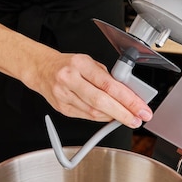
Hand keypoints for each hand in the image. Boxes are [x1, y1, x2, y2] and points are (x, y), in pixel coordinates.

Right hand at [31, 52, 152, 128]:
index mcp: (80, 64)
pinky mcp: (62, 108)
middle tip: (137, 119)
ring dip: (113, 117)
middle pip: (101, 102)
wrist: (42, 69)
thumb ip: (106, 76)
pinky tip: (109, 116)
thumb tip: (127, 93)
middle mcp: (70, 79)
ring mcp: (64, 95)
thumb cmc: (69, 65)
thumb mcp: (89, 62)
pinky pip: (86, 116)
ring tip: (127, 118)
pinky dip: (100, 117)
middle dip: (123, 113)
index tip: (140, 107)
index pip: (108, 84)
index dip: (127, 99)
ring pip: (93, 112)